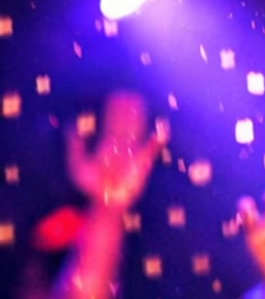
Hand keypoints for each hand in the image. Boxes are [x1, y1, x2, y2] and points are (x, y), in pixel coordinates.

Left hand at [65, 92, 166, 212]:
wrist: (105, 203)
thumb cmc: (90, 186)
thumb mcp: (77, 164)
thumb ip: (74, 145)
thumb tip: (71, 125)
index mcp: (106, 146)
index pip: (112, 123)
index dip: (114, 110)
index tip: (117, 96)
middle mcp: (120, 149)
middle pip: (125, 125)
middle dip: (129, 111)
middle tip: (133, 96)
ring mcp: (131, 157)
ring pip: (136, 134)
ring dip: (140, 121)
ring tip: (143, 106)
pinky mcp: (141, 167)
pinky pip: (149, 153)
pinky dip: (155, 143)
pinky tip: (160, 133)